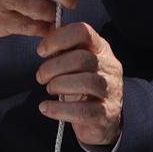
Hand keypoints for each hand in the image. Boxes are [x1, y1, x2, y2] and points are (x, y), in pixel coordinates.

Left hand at [36, 22, 123, 148]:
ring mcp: (110, 90)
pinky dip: (58, 109)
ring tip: (49, 89)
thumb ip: (65, 48)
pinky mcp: (105, 113)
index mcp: (101, 49)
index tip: (41, 51)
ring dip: (58, 85)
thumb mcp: (77, 64)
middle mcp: (109, 66)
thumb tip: (48, 31)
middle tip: (41, 77)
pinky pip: (81, 110)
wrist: (104, 120)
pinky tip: (45, 107)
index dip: (58, 38)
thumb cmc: (84, 88)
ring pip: (85, 82)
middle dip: (53, 67)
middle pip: (81, 58)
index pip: (83, 32)